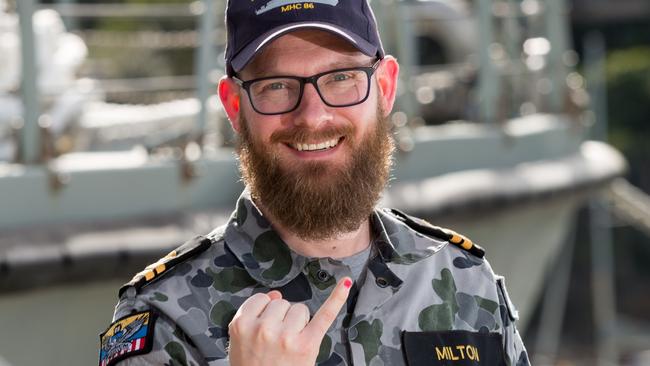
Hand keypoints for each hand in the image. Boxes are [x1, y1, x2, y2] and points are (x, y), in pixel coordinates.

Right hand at [227, 277, 351, 365]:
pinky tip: (344, 284)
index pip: (261, 299)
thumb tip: (275, 294)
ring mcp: (287, 336)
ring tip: (289, 344)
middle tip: (276, 341)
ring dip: (298, 322)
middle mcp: (264, 328)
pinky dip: (336, 299)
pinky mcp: (308, 344)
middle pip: (282, 303)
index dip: (265, 311)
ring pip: (299, 308)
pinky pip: (325, 315)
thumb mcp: (239, 341)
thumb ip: (253, 314)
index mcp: (242, 325)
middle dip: (282, 318)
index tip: (265, 324)